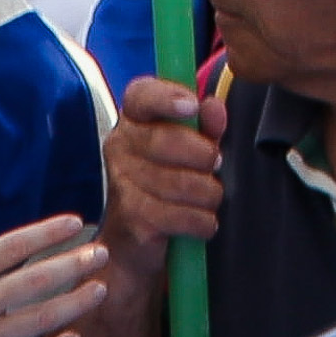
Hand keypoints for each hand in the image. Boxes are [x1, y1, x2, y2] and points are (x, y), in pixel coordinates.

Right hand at [98, 65, 229, 257]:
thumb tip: (213, 106)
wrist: (134, 240)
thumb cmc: (167, 183)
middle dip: (203, 155)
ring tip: (209, 197)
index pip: (141, 95)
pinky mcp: (131, 218)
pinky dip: (201, 221)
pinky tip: (202, 221)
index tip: (193, 105)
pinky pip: (180, 216)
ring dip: (208, 194)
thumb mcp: (192, 149)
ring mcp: (121, 183)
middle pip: (166, 140)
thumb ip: (205, 125)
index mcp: (134, 120)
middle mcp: (120, 146)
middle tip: (215, 165)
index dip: (167, 97)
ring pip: (180, 183)